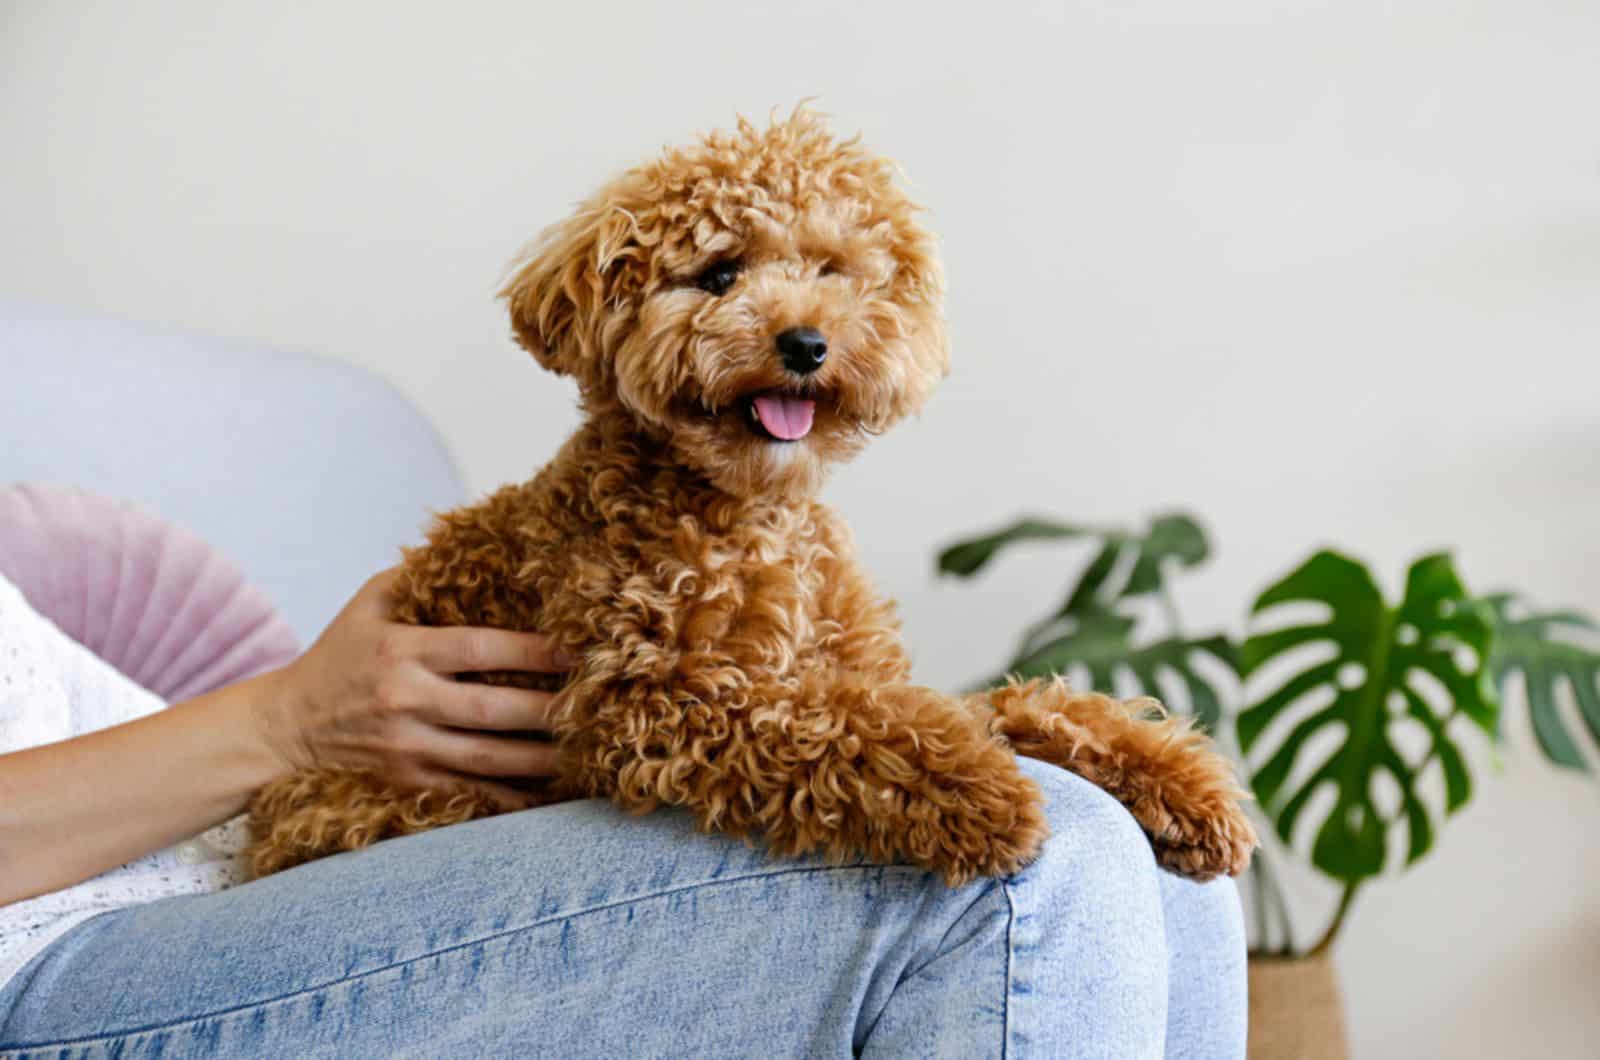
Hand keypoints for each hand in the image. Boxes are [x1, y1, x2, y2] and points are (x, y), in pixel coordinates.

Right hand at [254, 568, 574, 808]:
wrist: (284, 729)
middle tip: (601, 704)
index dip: (532, 651)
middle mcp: (406, 702)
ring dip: (544, 759)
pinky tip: (553, 793)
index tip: (578, 649)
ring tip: (589, 750)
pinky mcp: (409, 785)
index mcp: (402, 651)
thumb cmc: (339, 655)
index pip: (479, 650)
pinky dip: (515, 799)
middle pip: (493, 711)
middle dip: (551, 709)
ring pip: (490, 760)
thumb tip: (476, 546)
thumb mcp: (369, 603)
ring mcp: (408, 750)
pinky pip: (472, 796)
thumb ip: (419, 576)